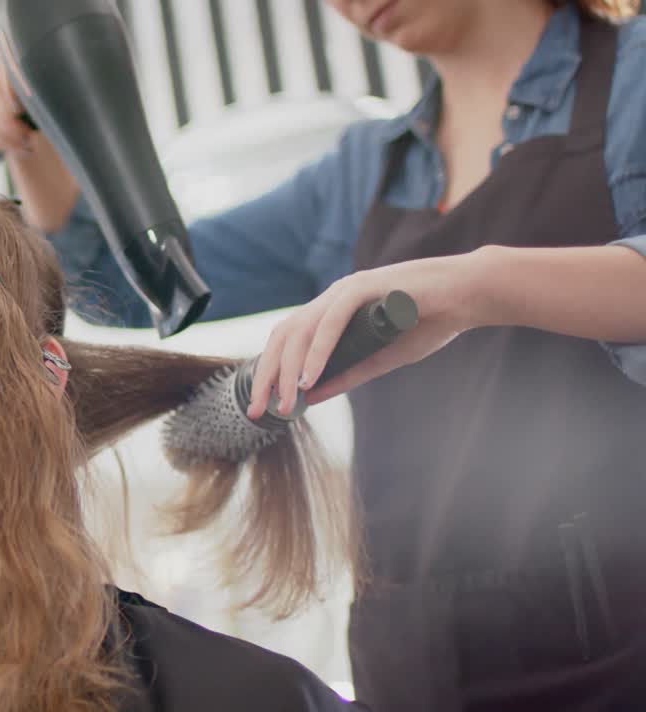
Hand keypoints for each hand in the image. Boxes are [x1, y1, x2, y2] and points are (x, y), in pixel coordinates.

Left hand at [247, 252, 486, 418]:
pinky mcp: (364, 286)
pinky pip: (331, 321)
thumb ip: (347, 374)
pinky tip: (309, 378)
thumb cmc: (430, 322)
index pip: (287, 343)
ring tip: (285, 402)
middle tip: (258, 411)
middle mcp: (331, 299)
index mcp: (331, 313)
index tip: (261, 406)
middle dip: (267, 376)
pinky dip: (317, 351)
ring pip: (301, 331)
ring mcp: (345, 290)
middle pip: (284, 337)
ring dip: (289, 370)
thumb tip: (312, 396)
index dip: (270, 373)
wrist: (468, 295)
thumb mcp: (380, 358)